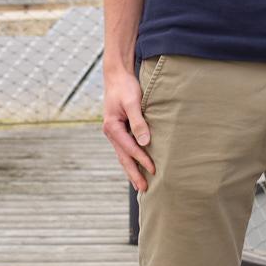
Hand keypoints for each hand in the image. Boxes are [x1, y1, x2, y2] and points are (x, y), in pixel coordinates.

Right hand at [102, 67, 155, 188]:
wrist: (116, 76)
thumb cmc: (125, 87)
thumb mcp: (132, 102)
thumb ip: (138, 121)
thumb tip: (146, 142)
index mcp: (112, 127)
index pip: (130, 148)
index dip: (142, 160)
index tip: (154, 170)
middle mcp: (111, 132)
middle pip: (123, 158)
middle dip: (134, 174)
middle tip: (144, 189)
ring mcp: (114, 132)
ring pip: (123, 156)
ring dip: (131, 170)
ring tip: (140, 185)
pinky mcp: (119, 130)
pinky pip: (125, 149)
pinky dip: (131, 160)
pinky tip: (137, 167)